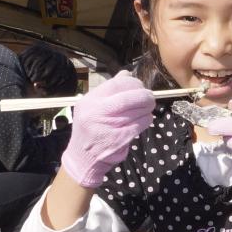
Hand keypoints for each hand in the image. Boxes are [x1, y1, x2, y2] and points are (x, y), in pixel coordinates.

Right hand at [58, 71, 157, 187]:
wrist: (82, 158)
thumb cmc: (91, 129)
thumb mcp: (93, 107)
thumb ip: (109, 91)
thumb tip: (126, 74)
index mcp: (89, 101)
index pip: (116, 84)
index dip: (132, 83)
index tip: (139, 86)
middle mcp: (96, 112)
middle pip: (128, 97)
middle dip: (144, 95)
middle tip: (149, 97)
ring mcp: (107, 126)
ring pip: (137, 111)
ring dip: (147, 108)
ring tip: (147, 108)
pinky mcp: (119, 139)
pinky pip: (140, 124)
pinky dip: (146, 120)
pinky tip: (145, 119)